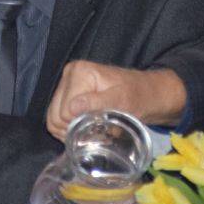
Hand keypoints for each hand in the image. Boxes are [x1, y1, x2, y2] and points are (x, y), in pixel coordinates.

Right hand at [45, 62, 188, 139]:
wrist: (148, 94)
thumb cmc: (139, 95)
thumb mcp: (122, 100)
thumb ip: (97, 103)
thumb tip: (70, 109)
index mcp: (79, 72)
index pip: (63, 110)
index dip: (78, 125)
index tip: (98, 127)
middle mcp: (69, 75)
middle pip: (55, 115)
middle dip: (73, 128)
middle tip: (96, 131)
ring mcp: (68, 85)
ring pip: (54, 119)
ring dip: (71, 130)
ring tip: (92, 130)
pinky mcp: (69, 95)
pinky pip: (58, 119)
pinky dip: (70, 128)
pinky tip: (86, 128)